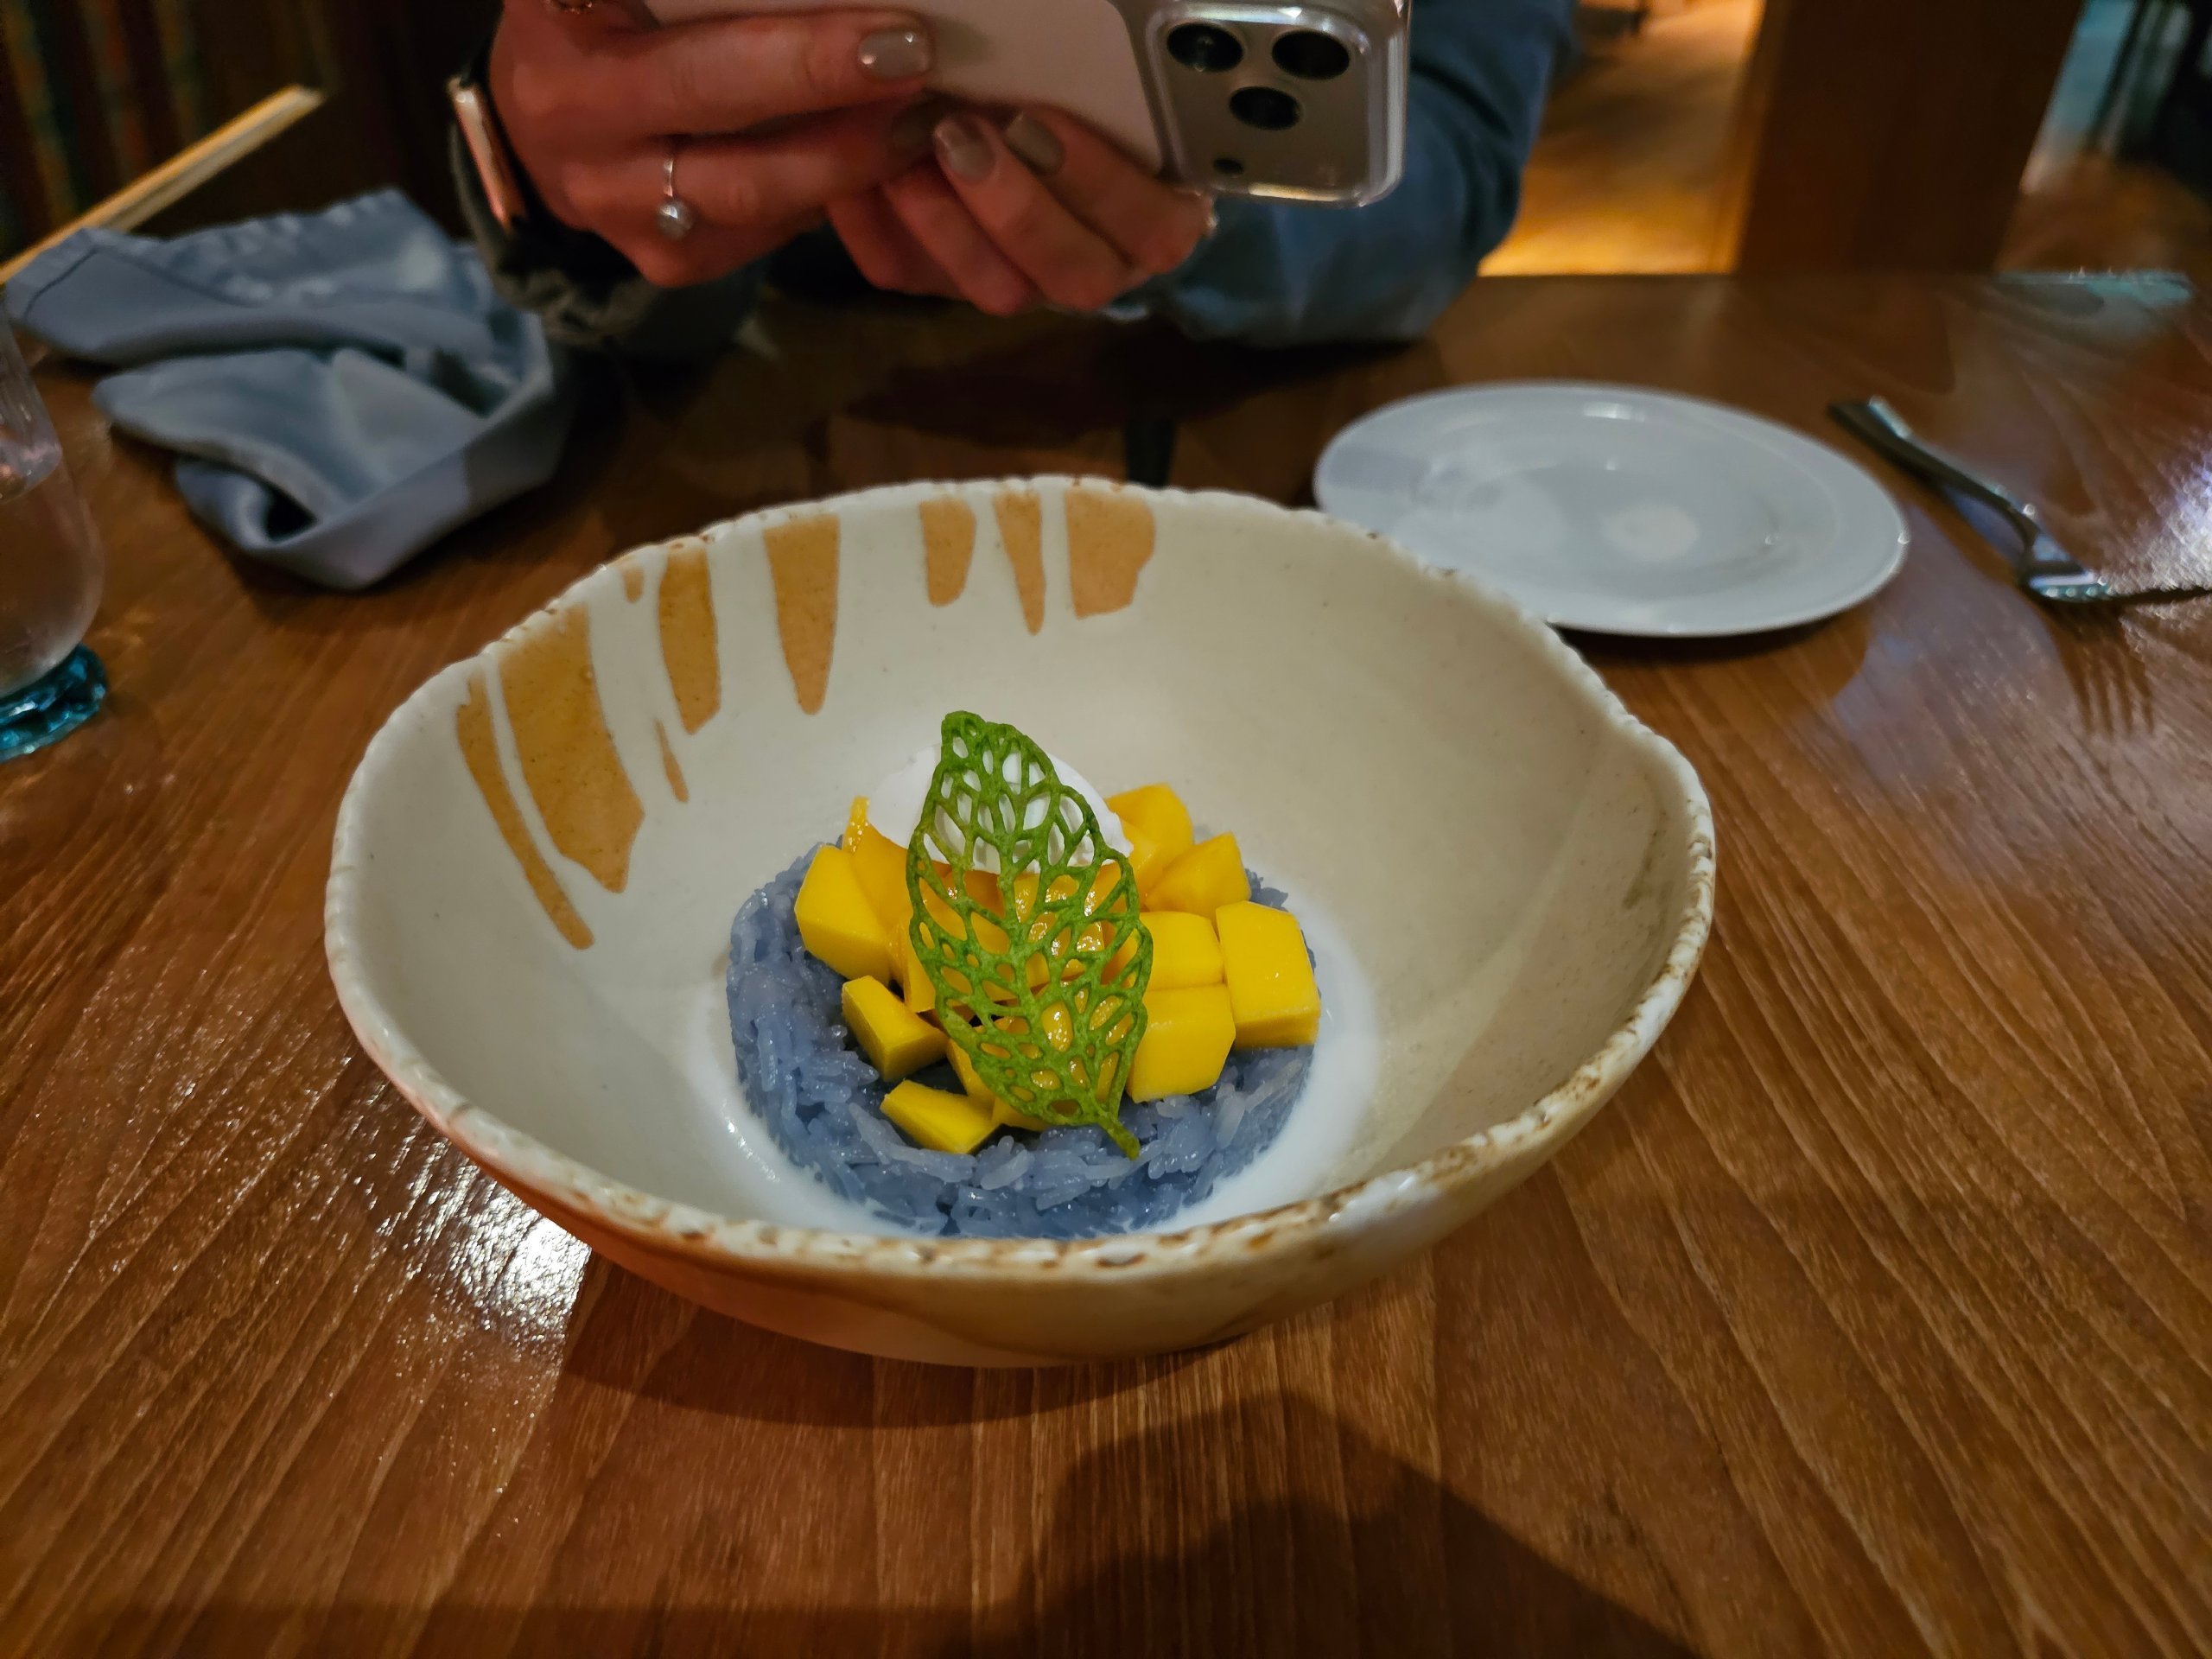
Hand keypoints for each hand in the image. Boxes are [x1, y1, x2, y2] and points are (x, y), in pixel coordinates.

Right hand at [490, 0, 940, 285]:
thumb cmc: (611, 21)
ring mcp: (615, 205)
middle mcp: (572, 118)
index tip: (879, 26)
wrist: (552, 127)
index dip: (781, 40)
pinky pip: (765, 230)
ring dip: (848, 156)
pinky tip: (884, 161)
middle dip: (821, 80)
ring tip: (919, 116)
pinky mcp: (666, 261)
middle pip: (712, 100)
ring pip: (750, 190)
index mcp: (563, 27)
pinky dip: (831, 195)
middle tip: (914, 57)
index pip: (680, 37)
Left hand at [827, 108, 1211, 315]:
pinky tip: (857, 179)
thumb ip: (1086, 75)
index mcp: (1154, 214)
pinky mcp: (946, 280)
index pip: (1156, 227)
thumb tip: (1050, 40)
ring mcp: (1022, 281)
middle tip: (959, 134)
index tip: (1036, 117)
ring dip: (949, 228)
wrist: (979, 97)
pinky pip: (913, 276)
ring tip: (904, 159)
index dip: (1100, 182)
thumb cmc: (1065, 81)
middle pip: (1078, 276)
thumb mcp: (1090, 78)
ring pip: (1001, 291)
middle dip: (1017, 208)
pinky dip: (883, 229)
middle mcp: (1097, 261)